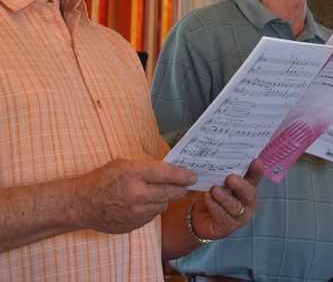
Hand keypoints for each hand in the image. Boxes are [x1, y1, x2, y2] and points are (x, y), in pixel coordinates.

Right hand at [79, 159, 195, 233]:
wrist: (81, 204)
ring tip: (158, 192)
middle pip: (171, 193)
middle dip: (181, 188)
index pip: (168, 174)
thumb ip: (149, 167)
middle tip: (187, 184)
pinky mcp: (132, 226)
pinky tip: (144, 203)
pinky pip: (151, 217)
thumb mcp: (125, 163)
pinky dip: (152, 209)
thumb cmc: (103, 179)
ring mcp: (135, 213)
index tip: (194, 175)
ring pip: (163, 206)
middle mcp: (137, 195)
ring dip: (165, 199)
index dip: (184, 175)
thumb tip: (172, 170)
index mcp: (135, 174)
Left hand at [190, 159, 262, 239]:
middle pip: (249, 192)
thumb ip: (224, 169)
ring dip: (224, 197)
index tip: (255, 161)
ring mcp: (241, 215)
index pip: (255, 176)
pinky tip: (207, 198)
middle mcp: (248, 200)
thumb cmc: (212, 193)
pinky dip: (214, 206)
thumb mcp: (218, 179)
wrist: (200, 216)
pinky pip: (223, 216)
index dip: (257, 170)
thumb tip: (223, 153)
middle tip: (230, 178)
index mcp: (248, 185)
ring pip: (235, 206)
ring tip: (214, 189)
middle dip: (240, 185)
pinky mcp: (229, 227)